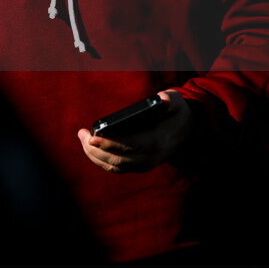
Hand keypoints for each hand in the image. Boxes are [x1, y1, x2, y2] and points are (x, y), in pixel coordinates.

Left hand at [76, 90, 192, 173]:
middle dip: (96, 149)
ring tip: (82, 138)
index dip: (111, 143)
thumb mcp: (177, 102)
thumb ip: (170, 99)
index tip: (92, 138)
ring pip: (115, 166)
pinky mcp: (139, 166)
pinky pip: (117, 168)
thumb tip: (161, 100)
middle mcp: (151, 157)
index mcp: (159, 141)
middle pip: (119, 159)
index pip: (132, 146)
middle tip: (81, 134)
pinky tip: (90, 149)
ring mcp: (145, 164)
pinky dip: (101, 161)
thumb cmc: (176, 112)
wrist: (187, 131)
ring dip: (95, 155)